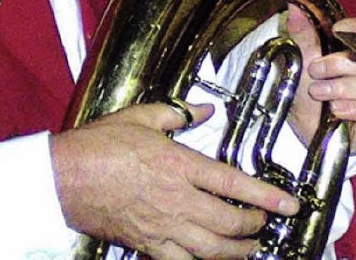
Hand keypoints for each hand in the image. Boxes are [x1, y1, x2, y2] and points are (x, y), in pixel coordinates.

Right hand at [51, 102, 298, 259]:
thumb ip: (180, 113)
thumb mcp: (143, 116)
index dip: (266, 196)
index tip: (289, 204)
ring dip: (237, 252)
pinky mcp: (146, 245)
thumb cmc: (102, 145)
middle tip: (265, 222)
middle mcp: (177, 200)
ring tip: (251, 249)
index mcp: (180, 165)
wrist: (66, 178)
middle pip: (228, 224)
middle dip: (254, 226)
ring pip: (211, 250)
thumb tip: (206, 110)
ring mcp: (163, 227)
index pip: (233, 184)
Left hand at [286, 6, 355, 151]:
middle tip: (315, 71)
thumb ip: (302, 35)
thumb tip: (294, 7)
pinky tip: (337, 110)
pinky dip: (355, 109)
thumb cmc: (307, 94)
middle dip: (341, 65)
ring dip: (344, 89)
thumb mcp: (302, 63)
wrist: (307, 131)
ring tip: (320, 93)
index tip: (335, 31)